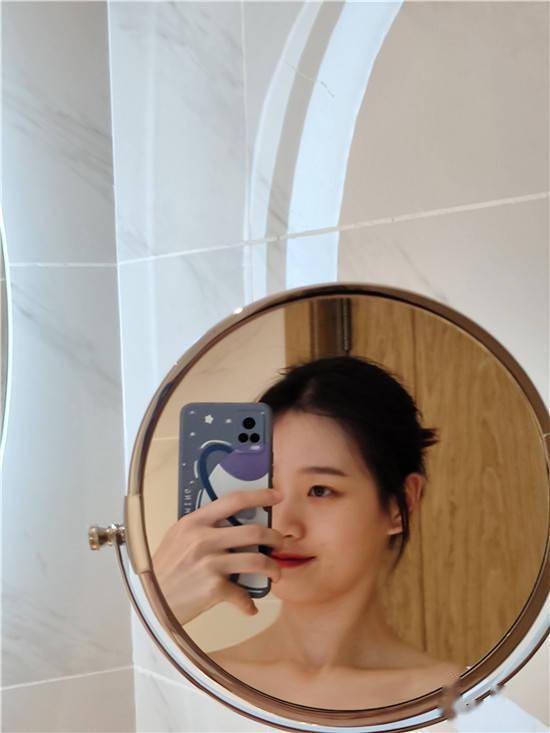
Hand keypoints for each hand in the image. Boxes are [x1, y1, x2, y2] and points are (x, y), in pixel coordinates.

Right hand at [152, 489, 283, 624]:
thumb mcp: (177, 538)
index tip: (277, 496)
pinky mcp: (213, 588)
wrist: (149, 602)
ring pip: (257, 560)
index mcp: (194, 522)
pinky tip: (249, 607)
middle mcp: (203, 539)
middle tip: (281, 543)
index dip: (260, 496)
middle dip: (275, 537)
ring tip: (276, 573)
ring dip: (273, 568)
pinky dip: (249, 604)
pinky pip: (243, 594)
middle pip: (253, 531)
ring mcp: (210, 563)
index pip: (234, 500)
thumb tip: (231, 524)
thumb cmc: (163, 570)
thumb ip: (201, 528)